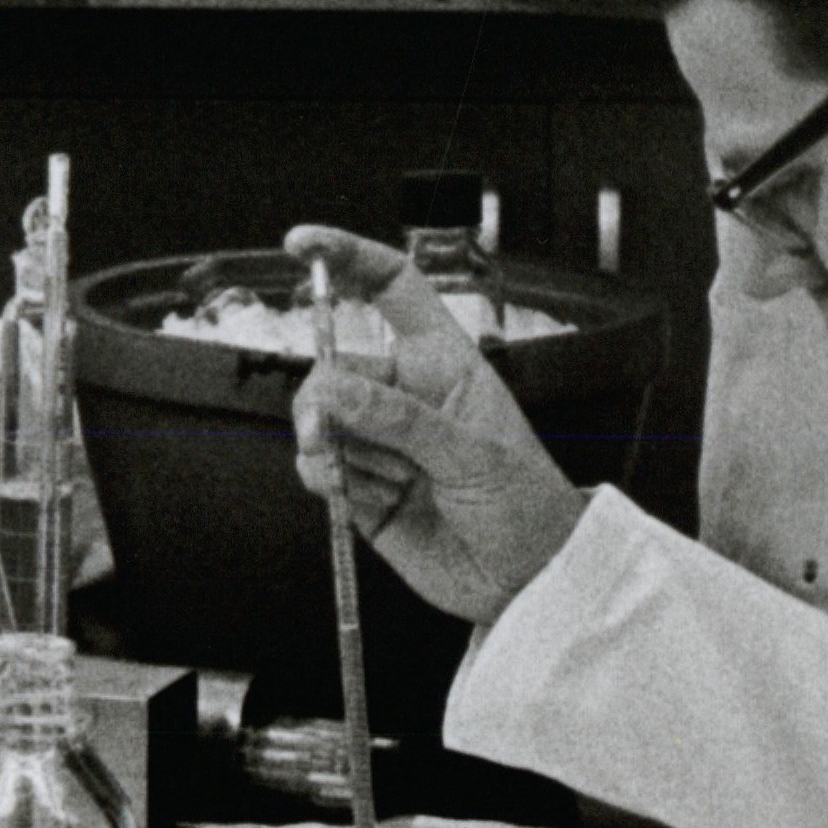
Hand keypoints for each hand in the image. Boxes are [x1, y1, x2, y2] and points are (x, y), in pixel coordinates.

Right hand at [284, 230, 586, 626]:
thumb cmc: (524, 505)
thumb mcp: (472, 454)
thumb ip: (399, 420)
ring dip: (334, 452)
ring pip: (318, 422)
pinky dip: (328, 484)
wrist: (526, 580)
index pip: (390, 287)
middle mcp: (405, 394)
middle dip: (324, 400)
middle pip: (334, 367)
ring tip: (386, 483)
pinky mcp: (361, 489)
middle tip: (332, 434)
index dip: (347, 258)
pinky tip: (366, 500)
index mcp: (442, 362)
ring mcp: (379, 442)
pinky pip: (316, 470)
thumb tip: (332, 391)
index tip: (302, 247)